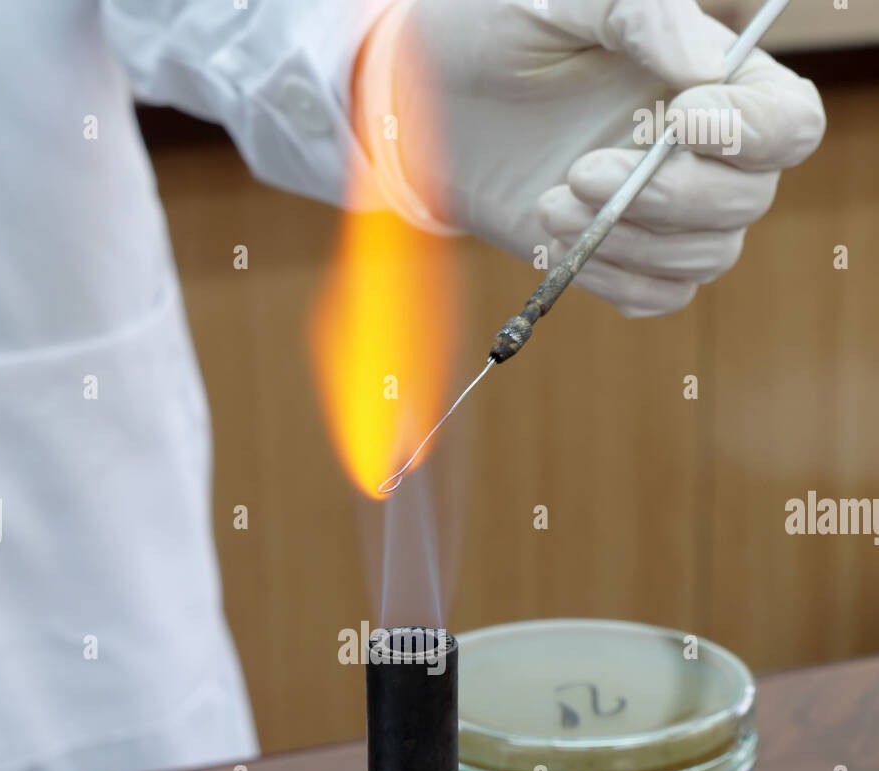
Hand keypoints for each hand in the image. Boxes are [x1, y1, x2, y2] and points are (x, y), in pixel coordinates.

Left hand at [355, 0, 824, 314]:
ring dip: (630, 239)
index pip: (787, 124)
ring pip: (707, 256)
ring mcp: (672, 214)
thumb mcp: (559, 0)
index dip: (748, 132)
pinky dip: (613, 278)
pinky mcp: (630, 261)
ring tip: (555, 201)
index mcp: (712, 80)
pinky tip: (558, 240)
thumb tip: (703, 67)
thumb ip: (638, 13)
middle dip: (669, 196)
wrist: (429, 106)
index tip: (675, 119)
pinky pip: (659, 296)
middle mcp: (708, 153)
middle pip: (748, 200)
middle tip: (585, 170)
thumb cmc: (496, 32)